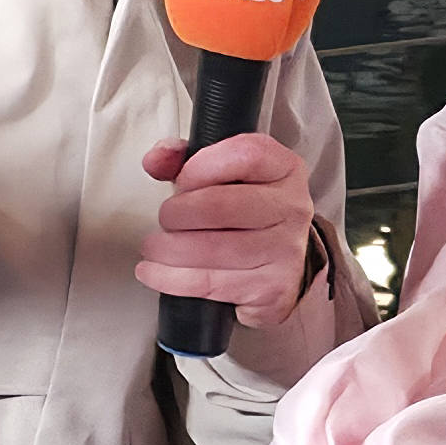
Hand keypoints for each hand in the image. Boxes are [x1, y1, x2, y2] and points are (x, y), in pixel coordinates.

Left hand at [137, 127, 325, 333]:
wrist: (282, 267)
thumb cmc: (248, 217)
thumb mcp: (225, 177)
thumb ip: (186, 160)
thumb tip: (156, 159)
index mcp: (284, 169)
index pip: (244, 156)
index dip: (199, 168)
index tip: (182, 182)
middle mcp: (290, 208)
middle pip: (217, 205)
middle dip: (175, 213)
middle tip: (167, 219)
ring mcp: (283, 250)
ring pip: (208, 248)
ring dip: (167, 249)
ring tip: (156, 247)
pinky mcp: (269, 288)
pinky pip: (208, 283)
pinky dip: (170, 278)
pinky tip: (155, 271)